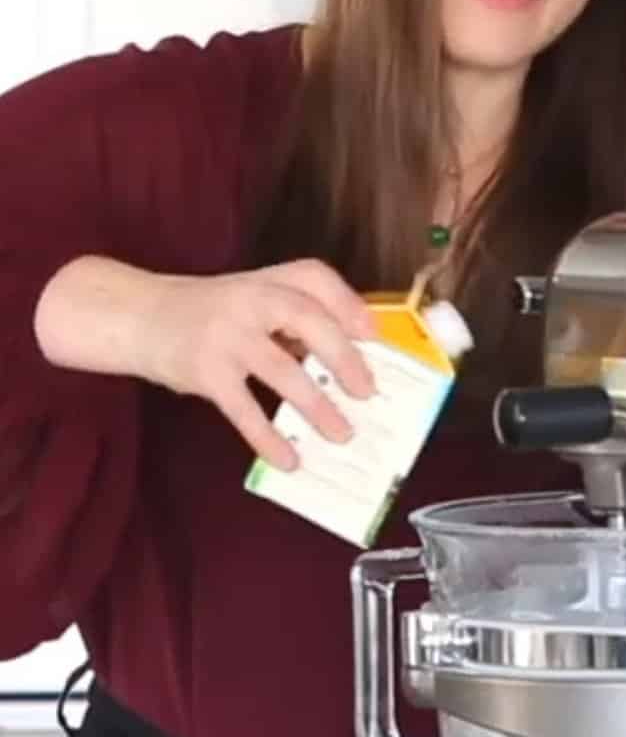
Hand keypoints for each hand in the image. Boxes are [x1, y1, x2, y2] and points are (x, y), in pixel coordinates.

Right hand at [138, 259, 377, 469]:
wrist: (139, 317)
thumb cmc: (210, 314)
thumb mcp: (252, 299)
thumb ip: (293, 320)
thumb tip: (346, 365)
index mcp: (268, 280)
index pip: (315, 277)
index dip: (349, 303)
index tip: (374, 335)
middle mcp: (251, 300)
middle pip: (309, 320)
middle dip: (344, 358)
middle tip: (368, 392)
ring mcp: (228, 336)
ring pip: (283, 371)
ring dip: (317, 406)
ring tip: (342, 434)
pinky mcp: (206, 372)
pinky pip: (245, 410)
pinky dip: (269, 438)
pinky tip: (289, 459)